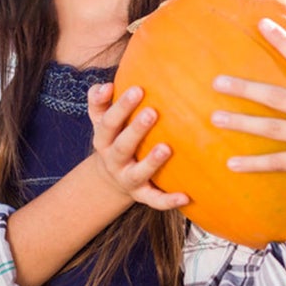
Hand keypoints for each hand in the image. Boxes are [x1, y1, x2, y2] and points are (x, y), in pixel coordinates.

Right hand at [88, 82, 188, 210]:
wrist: (111, 176)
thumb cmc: (114, 135)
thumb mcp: (102, 118)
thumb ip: (99, 100)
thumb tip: (106, 86)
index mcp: (103, 138)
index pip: (108, 121)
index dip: (121, 106)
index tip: (138, 89)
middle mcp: (112, 160)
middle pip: (121, 146)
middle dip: (136, 129)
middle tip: (152, 112)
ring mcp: (127, 179)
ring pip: (137, 173)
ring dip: (151, 162)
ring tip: (166, 148)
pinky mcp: (141, 195)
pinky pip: (154, 200)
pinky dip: (169, 200)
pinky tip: (186, 196)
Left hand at [210, 18, 285, 224]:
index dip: (285, 42)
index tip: (262, 24)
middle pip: (278, 97)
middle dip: (246, 88)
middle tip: (216, 82)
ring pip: (273, 129)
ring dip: (242, 123)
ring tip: (214, 118)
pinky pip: (279, 163)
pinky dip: (255, 163)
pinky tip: (231, 163)